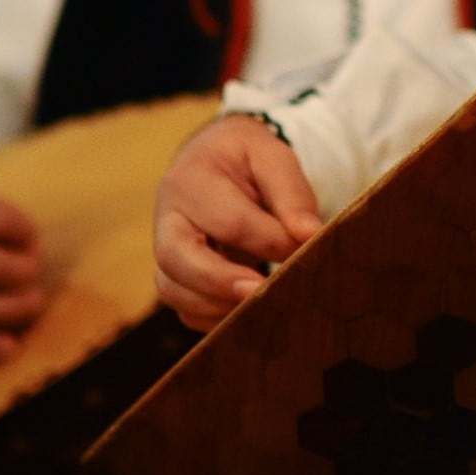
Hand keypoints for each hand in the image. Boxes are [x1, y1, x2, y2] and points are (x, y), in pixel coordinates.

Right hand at [153, 114, 324, 331]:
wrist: (215, 158)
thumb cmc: (245, 158)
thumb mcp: (271, 155)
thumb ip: (292, 193)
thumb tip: (309, 235)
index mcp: (190, 180)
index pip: (229, 221)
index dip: (269, 241)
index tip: (305, 249)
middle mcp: (167, 217)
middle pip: (176, 258)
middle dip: (222, 282)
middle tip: (263, 293)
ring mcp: (165, 249)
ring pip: (172, 290)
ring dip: (216, 306)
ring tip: (261, 306)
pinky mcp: (174, 275)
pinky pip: (183, 308)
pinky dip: (212, 319)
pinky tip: (248, 313)